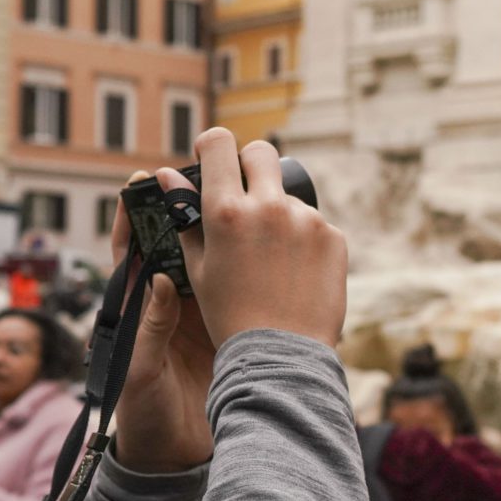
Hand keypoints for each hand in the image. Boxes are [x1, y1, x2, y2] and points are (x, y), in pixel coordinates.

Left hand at [109, 177, 219, 473]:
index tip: (140, 181)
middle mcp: (169, 306)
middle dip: (184, 211)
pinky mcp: (227, 331)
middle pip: (174, 246)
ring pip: (209, 263)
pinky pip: (235, 291)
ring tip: (237, 197)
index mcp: (140, 311)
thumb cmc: (144, 416)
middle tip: (198, 173)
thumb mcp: (142, 372)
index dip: (134, 217)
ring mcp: (199, 316)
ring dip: (220, 233)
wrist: (178, 458)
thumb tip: (158, 282)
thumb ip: (150, 329)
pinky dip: (248, 269)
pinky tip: (266, 246)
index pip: (133, 254)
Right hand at [174, 131, 346, 350]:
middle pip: (261, 152)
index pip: (219, 144)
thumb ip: (184, 217)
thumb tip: (167, 175)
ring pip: (288, 195)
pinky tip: (294, 273)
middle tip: (243, 195)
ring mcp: (306, 220)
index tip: (211, 159)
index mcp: (226, 212)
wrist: (281, 356)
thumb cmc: (230, 315)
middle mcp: (269, 207)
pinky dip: (303, 240)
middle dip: (249, 166)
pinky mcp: (333, 237)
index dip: (212, 147)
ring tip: (270, 258)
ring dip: (277, 212)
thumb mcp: (197, 267)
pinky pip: (314, 224)